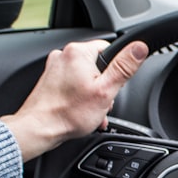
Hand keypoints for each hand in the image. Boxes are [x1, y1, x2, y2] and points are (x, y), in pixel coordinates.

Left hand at [1, 39, 148, 160]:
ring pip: (85, 77)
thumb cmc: (67, 113)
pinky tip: (79, 111)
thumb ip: (124, 67)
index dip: (116, 70)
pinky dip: (78, 97)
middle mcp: (64, 55)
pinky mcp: (49, 80)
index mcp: (78, 52)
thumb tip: (139, 48)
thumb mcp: (105, 91)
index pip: (109, 49)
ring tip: (89, 111)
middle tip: (99, 102)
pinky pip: (72, 84)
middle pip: (97, 65)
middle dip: (103, 85)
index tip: (111, 85)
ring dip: (92, 94)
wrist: (38, 129)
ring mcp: (55, 68)